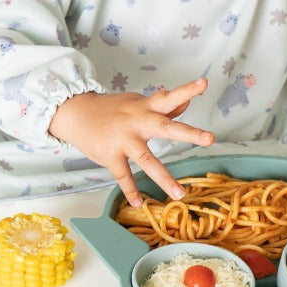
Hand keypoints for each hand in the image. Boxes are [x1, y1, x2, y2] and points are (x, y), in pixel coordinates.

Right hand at [48, 78, 214, 206]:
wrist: (76, 114)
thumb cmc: (113, 109)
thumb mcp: (137, 103)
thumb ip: (163, 106)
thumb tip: (187, 102)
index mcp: (146, 108)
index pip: (169, 97)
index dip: (187, 90)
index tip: (204, 83)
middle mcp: (137, 123)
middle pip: (165, 127)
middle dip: (188, 133)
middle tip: (210, 138)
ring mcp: (124, 141)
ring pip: (147, 161)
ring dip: (164, 178)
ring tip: (180, 194)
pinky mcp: (110, 156)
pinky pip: (123, 176)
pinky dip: (131, 191)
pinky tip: (139, 203)